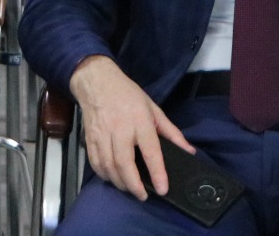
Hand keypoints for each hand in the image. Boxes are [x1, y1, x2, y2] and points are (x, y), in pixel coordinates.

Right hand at [70, 55, 193, 200]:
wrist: (97, 81)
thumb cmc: (128, 94)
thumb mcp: (154, 109)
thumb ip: (171, 132)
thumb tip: (189, 151)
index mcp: (140, 121)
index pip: (150, 151)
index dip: (157, 173)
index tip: (162, 189)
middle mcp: (120, 129)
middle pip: (124, 163)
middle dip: (134, 185)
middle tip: (143, 196)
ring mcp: (102, 134)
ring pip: (108, 166)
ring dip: (119, 182)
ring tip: (130, 189)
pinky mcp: (89, 137)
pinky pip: (95, 162)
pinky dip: (104, 175)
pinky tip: (112, 178)